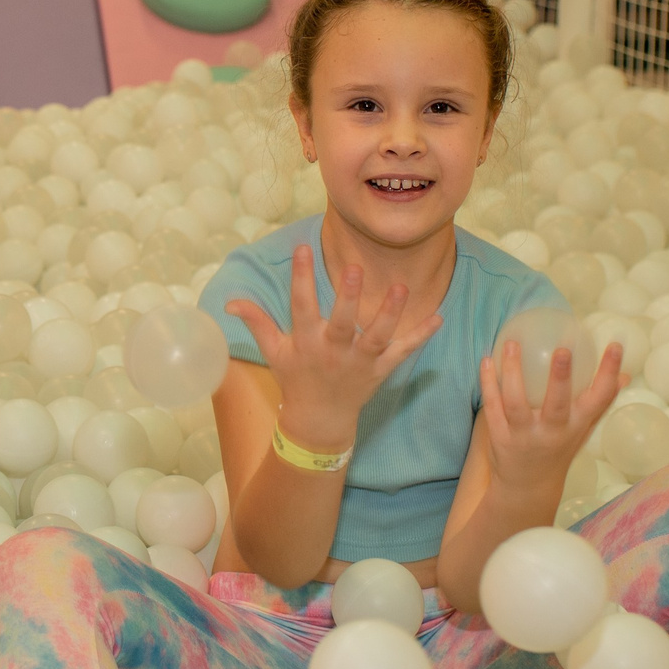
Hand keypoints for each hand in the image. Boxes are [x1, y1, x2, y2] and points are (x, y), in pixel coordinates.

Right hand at [225, 245, 443, 451]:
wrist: (319, 420)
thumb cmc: (295, 378)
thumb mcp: (274, 351)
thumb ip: (257, 322)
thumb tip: (231, 301)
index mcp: (306, 342)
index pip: (301, 305)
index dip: (301, 277)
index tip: (302, 248)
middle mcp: (333, 352)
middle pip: (342, 323)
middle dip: (347, 297)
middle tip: (354, 269)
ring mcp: (359, 363)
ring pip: (377, 337)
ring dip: (389, 313)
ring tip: (400, 287)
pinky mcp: (379, 371)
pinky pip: (402, 353)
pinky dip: (419, 337)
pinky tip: (437, 318)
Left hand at [478, 335, 624, 495]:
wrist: (528, 488)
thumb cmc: (559, 449)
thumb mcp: (582, 429)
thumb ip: (600, 403)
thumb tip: (625, 375)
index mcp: (577, 427)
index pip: (599, 399)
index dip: (609, 373)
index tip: (615, 346)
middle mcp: (553, 433)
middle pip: (558, 404)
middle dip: (561, 377)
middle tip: (562, 349)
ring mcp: (524, 436)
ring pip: (516, 403)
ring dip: (512, 372)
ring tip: (511, 344)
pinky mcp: (500, 437)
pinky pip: (493, 407)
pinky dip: (489, 384)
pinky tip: (487, 361)